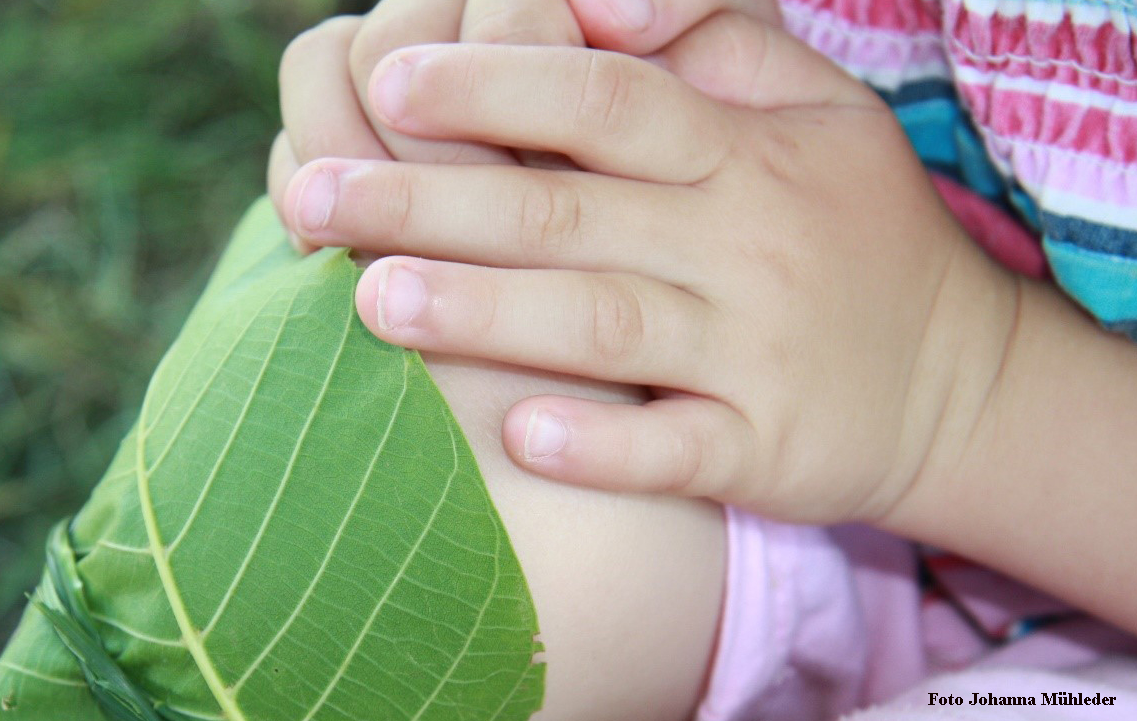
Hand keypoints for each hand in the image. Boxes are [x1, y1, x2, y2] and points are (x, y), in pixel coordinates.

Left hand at [279, 13, 1022, 524]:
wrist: (958, 377)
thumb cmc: (850, 225)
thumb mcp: (812, 106)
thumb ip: (711, 38)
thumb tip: (588, 4)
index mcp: (742, 149)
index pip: (602, 97)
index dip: (494, 81)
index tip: (386, 79)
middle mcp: (744, 242)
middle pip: (565, 207)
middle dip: (429, 198)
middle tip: (312, 199)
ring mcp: (756, 351)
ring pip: (602, 325)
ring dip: (483, 314)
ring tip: (371, 300)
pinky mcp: (764, 448)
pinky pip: (675, 449)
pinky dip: (600, 445)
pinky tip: (518, 435)